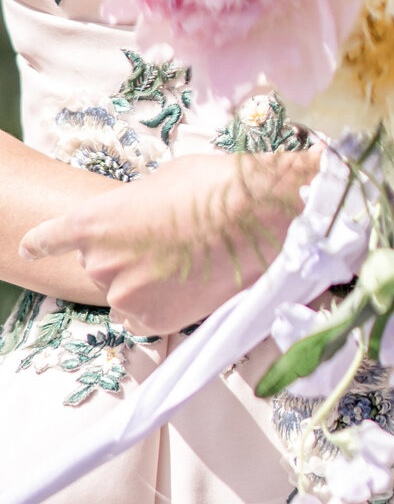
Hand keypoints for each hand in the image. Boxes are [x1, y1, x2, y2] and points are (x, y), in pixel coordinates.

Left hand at [19, 149, 319, 335]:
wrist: (255, 214)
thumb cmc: (212, 186)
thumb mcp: (159, 183)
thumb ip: (131, 209)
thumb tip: (136, 225)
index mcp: (94, 221)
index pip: (49, 238)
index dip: (39, 244)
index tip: (28, 249)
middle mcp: (100, 262)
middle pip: (100, 268)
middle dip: (127, 258)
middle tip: (168, 243)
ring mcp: (125, 294)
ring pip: (124, 295)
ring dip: (146, 283)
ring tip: (188, 260)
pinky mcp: (153, 319)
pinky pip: (143, 318)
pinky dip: (160, 306)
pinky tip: (189, 283)